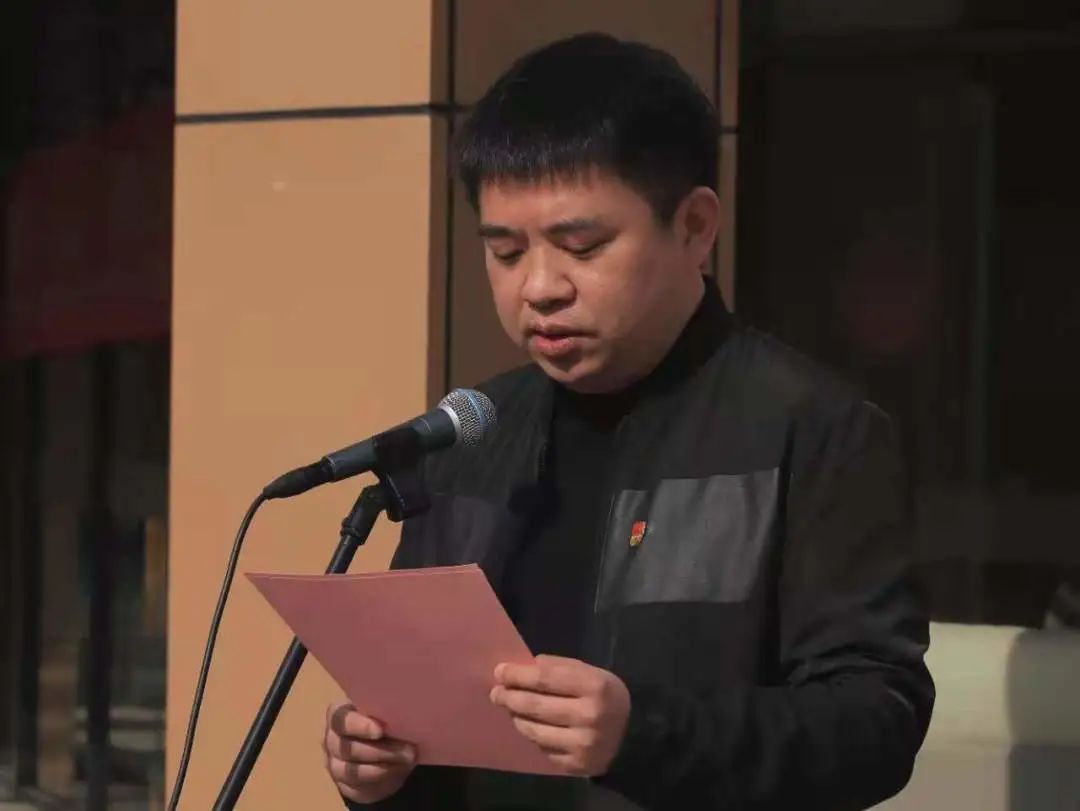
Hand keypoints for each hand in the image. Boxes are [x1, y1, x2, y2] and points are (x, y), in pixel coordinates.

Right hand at [323, 702, 415, 803]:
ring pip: (352, 771)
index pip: (340, 720)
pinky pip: (359, 787)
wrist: (383, 752)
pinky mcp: (344, 786)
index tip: (380, 730)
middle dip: (380, 751)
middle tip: (408, 749)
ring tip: (407, 760)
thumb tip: (404, 714)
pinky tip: (398, 771)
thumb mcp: (385, 715)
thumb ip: (386, 714)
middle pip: (348, 748)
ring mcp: (335, 765)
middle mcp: (332, 740)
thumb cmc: (383, 723)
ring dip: (383, 767)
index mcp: (338, 716)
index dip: (359, 726)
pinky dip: (382, 780)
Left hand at [490, 655, 630, 776]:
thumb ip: (559, 667)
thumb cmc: (605, 697)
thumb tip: (524, 667)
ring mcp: (583, 744)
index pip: (545, 679)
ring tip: (511, 709)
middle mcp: (589, 716)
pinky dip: (534, 736)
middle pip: (535, 706)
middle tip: (496, 692)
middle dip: (510, 697)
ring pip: (534, 731)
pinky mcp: (577, 765)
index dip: (517, 675)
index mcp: (595, 686)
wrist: (632, 735)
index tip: (500, 671)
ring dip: (517, 718)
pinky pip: (543, 749)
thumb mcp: (591, 673)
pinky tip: (532, 727)